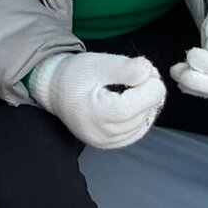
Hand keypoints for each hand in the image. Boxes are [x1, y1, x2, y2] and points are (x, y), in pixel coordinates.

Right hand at [27, 51, 165, 148]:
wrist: (56, 91)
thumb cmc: (74, 75)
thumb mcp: (96, 63)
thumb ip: (123, 67)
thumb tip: (149, 71)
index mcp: (93, 113)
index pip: (131, 107)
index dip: (149, 90)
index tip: (152, 72)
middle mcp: (99, 134)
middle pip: (140, 115)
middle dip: (150, 93)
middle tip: (146, 72)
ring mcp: (105, 142)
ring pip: (142, 124)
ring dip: (148, 104)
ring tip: (138, 84)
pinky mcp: (109, 144)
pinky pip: (136, 132)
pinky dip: (141, 115)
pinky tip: (136, 100)